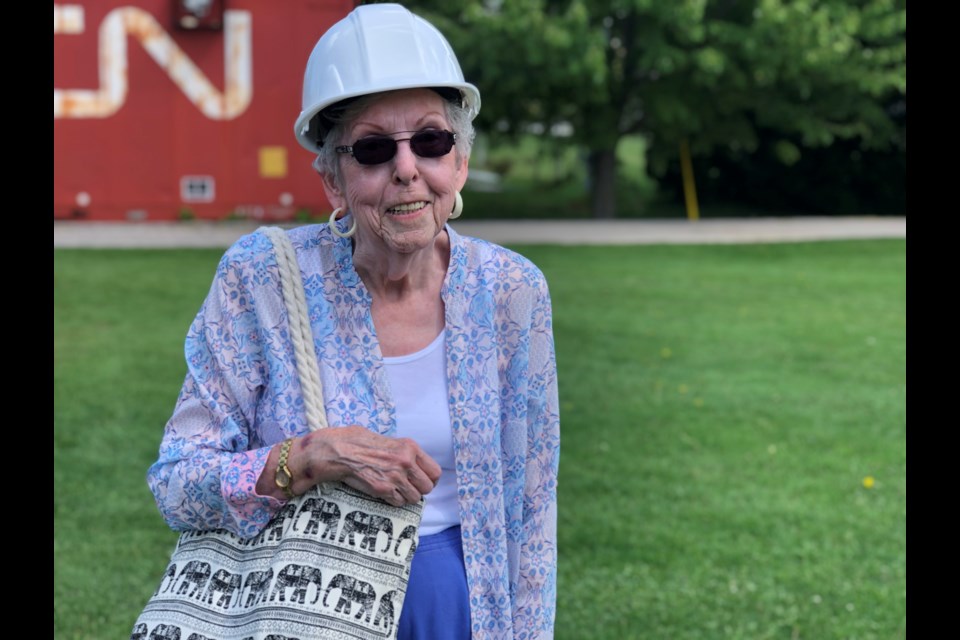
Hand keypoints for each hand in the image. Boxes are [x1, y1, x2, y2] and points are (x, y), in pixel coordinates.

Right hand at [261, 427, 441, 506]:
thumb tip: (417, 465)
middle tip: (409, 488)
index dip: (430, 480)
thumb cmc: (361, 442)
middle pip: (427, 488)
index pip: (435, 472)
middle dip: (419, 490)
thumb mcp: (389, 440)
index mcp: (410, 448)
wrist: (340, 450)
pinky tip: (385, 492)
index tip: (423, 481)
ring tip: (395, 489)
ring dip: (406, 496)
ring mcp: (395, 477)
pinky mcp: (383, 489)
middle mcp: (406, 462)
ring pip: (414, 498)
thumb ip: (405, 453)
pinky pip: (398, 502)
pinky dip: (393, 500)